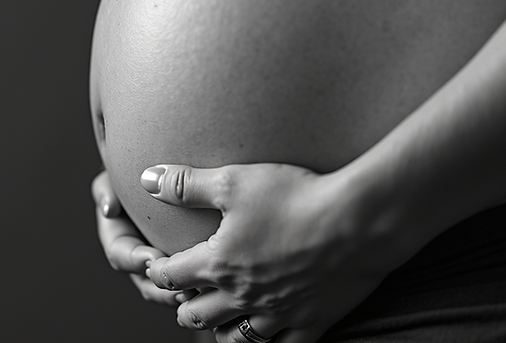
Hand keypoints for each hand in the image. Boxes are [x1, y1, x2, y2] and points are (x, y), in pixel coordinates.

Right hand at [91, 170, 191, 305]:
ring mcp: (164, 262)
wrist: (164, 169)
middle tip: (180, 287)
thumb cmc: (132, 172)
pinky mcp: (189, 262)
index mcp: (118, 237)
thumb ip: (106, 188)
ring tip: (199, 291)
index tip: (153, 257)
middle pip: (145, 282)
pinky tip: (215, 283)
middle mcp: (139, 256)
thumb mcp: (114, 177)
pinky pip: (193, 281)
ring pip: (169, 288)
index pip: (119, 255)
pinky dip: (201, 285)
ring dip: (182, 292)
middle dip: (161, 287)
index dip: (134, 259)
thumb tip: (109, 210)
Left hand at [141, 163, 395, 342]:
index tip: (153, 264)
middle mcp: (242, 296)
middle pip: (195, 315)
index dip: (155, 270)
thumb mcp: (233, 181)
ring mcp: (277, 314)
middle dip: (183, 302)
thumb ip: (187, 184)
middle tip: (185, 289)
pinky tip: (268, 331)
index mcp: (218, 264)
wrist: (359, 221)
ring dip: (219, 327)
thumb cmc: (295, 196)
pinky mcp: (311, 323)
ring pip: (234, 338)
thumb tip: (146, 178)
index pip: (169, 276)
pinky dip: (268, 342)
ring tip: (219, 314)